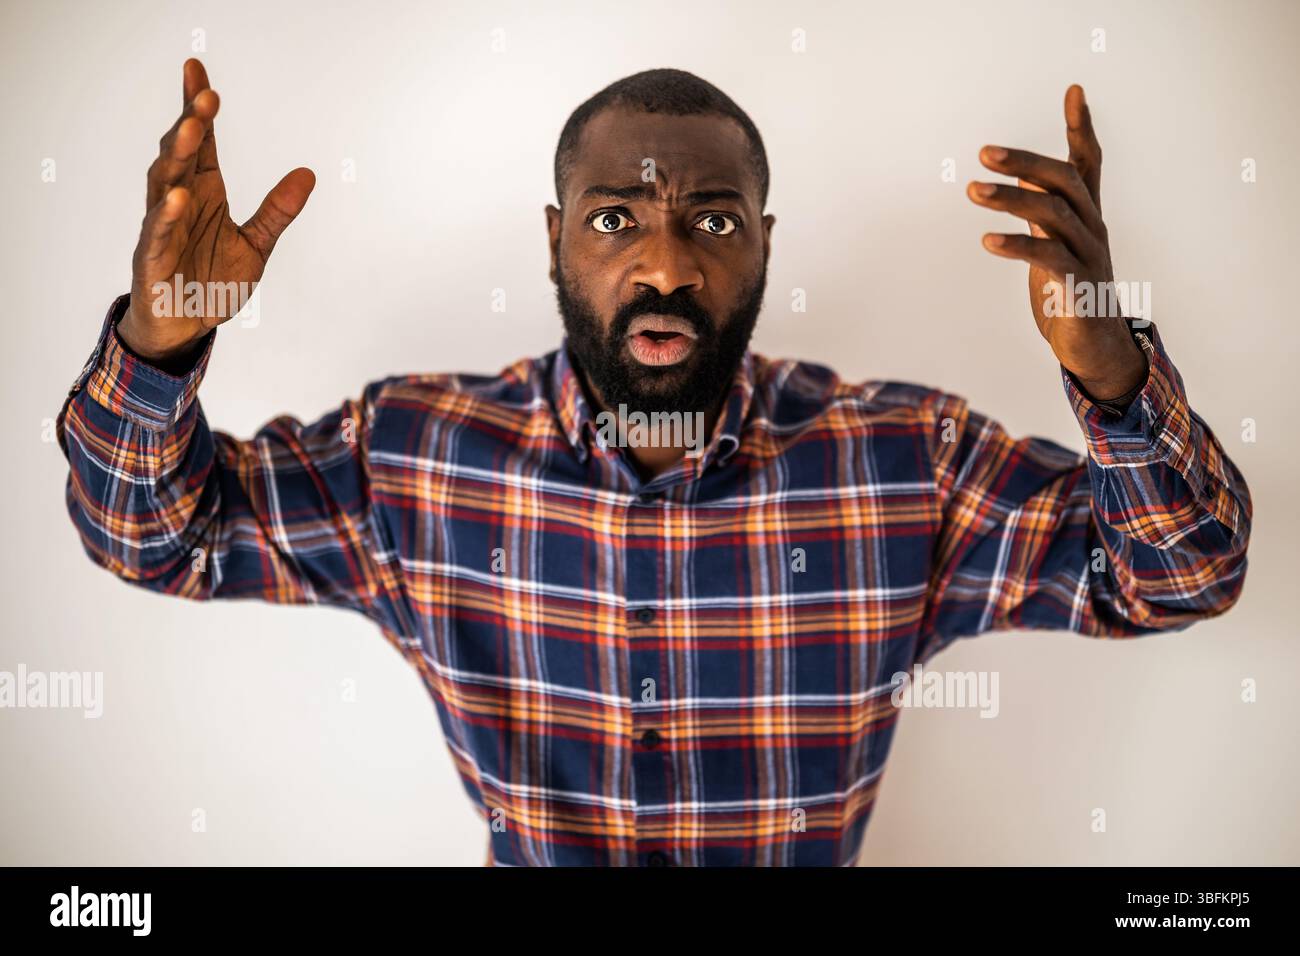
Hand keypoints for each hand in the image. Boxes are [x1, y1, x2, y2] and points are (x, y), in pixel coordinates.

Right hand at [118, 58, 315, 363]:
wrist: (187, 327)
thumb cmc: (212, 282)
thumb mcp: (257, 245)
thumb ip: (278, 211)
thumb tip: (308, 174)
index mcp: (203, 193)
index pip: (202, 143)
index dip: (200, 108)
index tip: (198, 70)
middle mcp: (179, 202)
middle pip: (182, 153)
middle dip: (192, 122)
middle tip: (207, 93)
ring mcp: (162, 228)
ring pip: (164, 183)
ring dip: (178, 155)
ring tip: (194, 128)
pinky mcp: (152, 259)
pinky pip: (158, 233)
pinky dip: (166, 216)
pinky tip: (178, 197)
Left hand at [966, 84, 1146, 400]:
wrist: (1093, 348)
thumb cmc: (1069, 294)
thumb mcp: (1055, 246)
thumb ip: (1044, 214)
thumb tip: (1022, 178)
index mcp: (1085, 217)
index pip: (1088, 163)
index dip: (1081, 127)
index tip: (1074, 90)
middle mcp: (1092, 229)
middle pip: (1065, 180)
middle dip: (1025, 161)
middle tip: (983, 152)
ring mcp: (1088, 256)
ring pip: (1053, 214)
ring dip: (1010, 200)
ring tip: (972, 190)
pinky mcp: (1077, 287)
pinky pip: (1048, 258)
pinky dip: (1018, 245)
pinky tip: (988, 240)